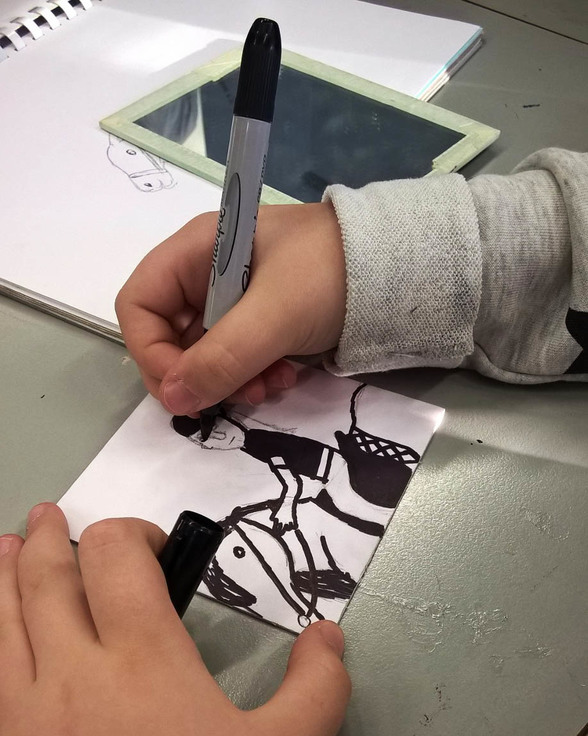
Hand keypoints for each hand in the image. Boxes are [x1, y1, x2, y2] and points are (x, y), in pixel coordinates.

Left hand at [0, 504, 350, 735]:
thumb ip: (317, 687)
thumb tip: (329, 633)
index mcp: (142, 658)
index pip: (116, 557)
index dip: (130, 534)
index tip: (153, 549)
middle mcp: (70, 674)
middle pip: (47, 580)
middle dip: (50, 541)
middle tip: (49, 517)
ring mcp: (21, 721)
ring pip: (1, 625)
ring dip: (3, 578)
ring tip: (4, 550)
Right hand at [115, 202, 346, 414]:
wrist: (401, 269)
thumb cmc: (331, 274)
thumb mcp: (275, 314)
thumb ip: (222, 357)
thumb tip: (174, 400)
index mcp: (197, 251)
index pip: (139, 303)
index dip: (149, 350)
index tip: (183, 388)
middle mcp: (207, 274)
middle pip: (169, 336)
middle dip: (199, 374)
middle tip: (232, 396)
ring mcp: (235, 300)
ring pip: (204, 355)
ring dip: (230, 381)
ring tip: (268, 387)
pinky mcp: (261, 322)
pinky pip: (237, 359)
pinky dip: (253, 376)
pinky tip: (284, 379)